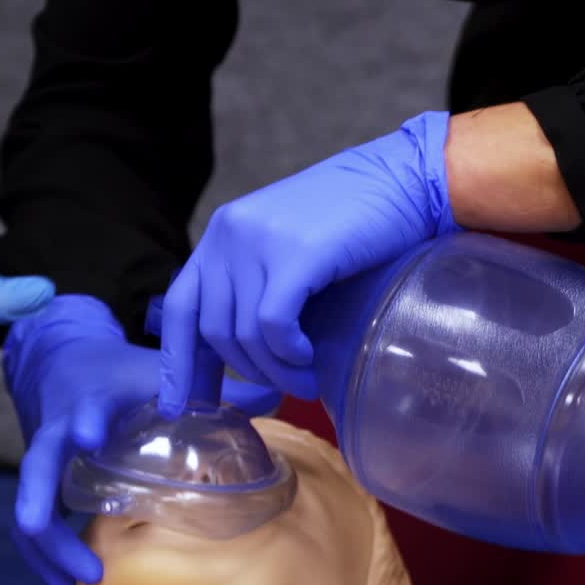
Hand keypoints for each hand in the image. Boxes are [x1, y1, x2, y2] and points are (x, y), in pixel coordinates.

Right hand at [5, 294, 279, 584]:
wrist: (67, 366)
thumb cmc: (121, 377)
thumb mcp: (160, 373)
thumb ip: (211, 388)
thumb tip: (273, 396)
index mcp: (92, 402)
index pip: (84, 409)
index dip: (84, 420)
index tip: (90, 435)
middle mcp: (59, 434)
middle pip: (37, 470)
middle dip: (40, 505)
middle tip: (70, 548)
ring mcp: (44, 464)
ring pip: (28, 511)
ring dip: (49, 550)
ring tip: (84, 583)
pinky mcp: (41, 489)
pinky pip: (32, 529)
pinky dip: (47, 560)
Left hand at [159, 111, 458, 413]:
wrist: (408, 178)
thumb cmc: (355, 224)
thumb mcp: (287, 253)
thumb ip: (256, 289)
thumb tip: (242, 360)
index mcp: (221, 236)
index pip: (179, 308)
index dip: (176, 363)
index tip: (175, 407)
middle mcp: (229, 234)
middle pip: (213, 330)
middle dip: (246, 372)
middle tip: (280, 388)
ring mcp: (259, 241)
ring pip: (244, 335)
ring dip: (274, 371)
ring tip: (304, 381)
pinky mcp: (295, 254)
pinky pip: (272, 326)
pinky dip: (288, 353)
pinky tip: (308, 357)